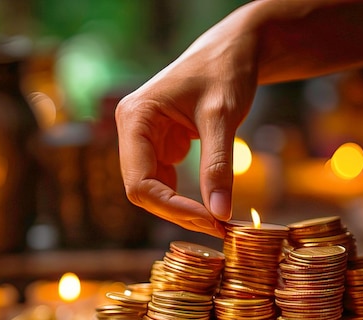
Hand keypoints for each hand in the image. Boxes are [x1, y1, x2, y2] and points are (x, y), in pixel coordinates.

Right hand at [115, 6, 259, 237]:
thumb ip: (218, 167)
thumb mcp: (223, 117)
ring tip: (215, 219)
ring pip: (152, 192)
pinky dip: (184, 199)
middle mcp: (131, 131)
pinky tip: (208, 203)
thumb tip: (220, 214)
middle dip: (177, 212)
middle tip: (217, 226)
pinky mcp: (158, 148)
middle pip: (142, 191)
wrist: (231, 51)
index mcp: (134, 118)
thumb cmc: (224, 71)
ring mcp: (143, 141)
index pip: (140, 182)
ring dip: (181, 209)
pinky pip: (164, 184)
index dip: (172, 208)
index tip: (210, 220)